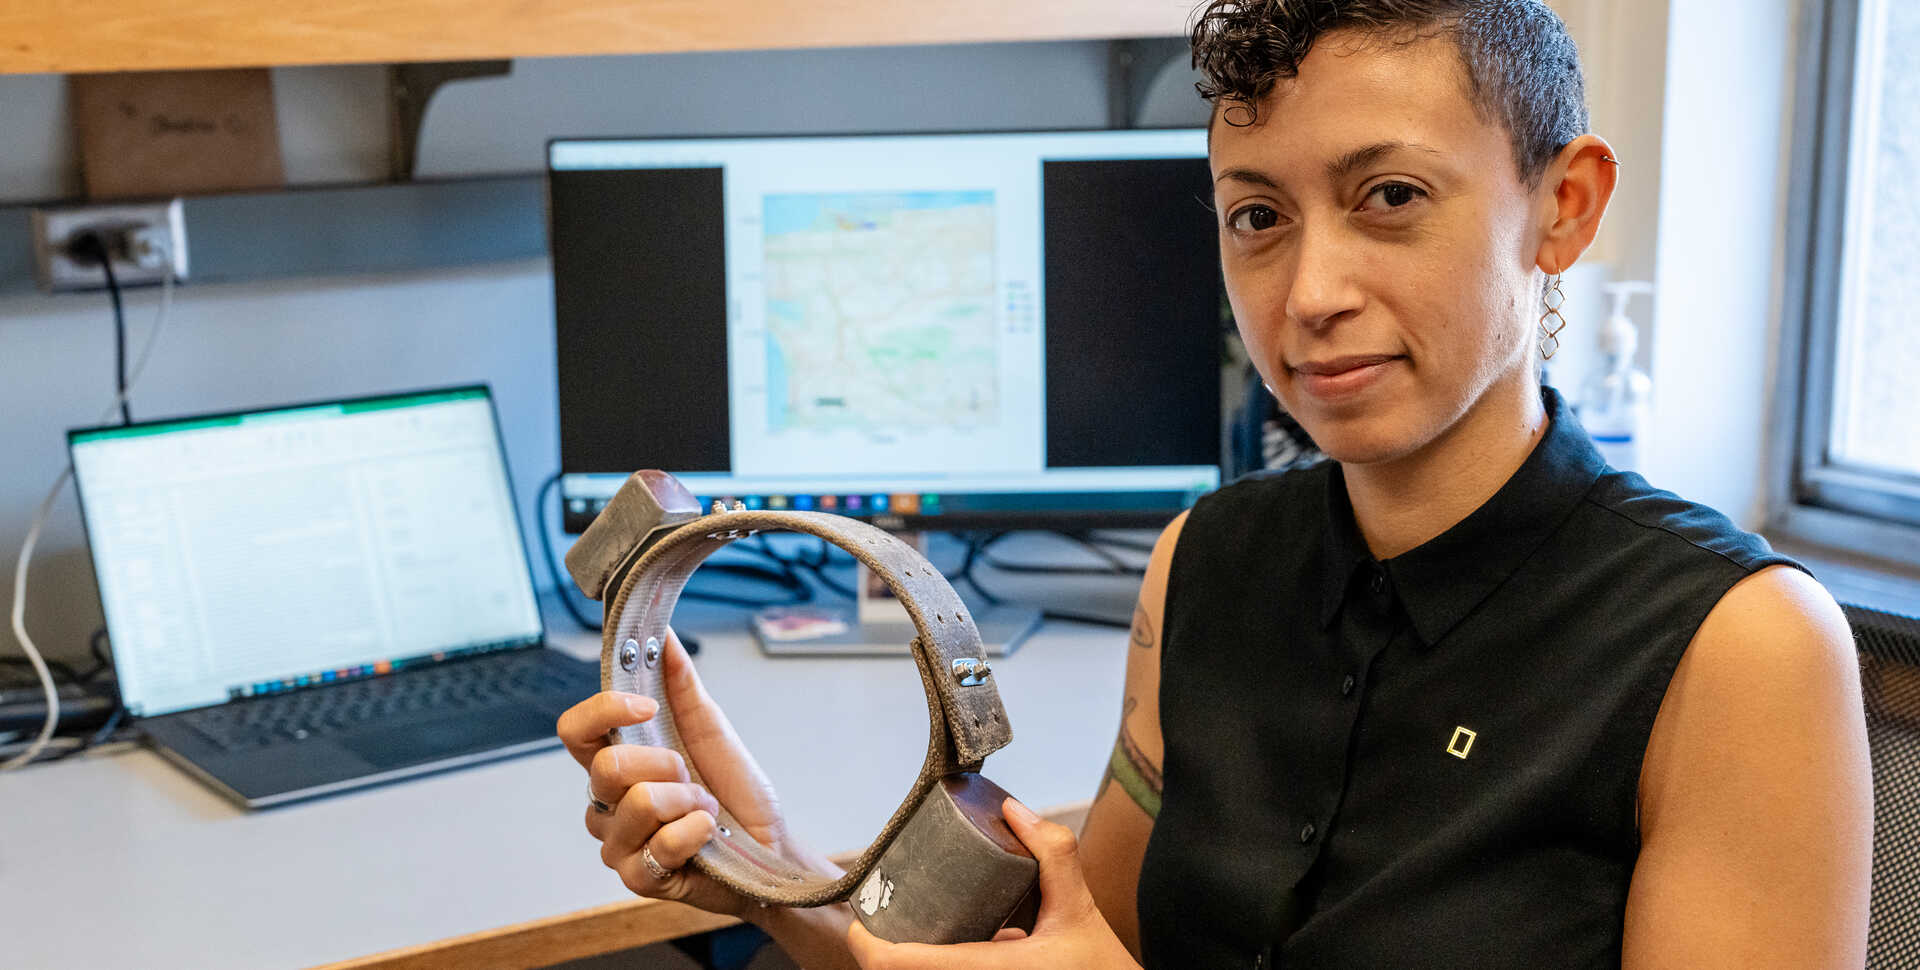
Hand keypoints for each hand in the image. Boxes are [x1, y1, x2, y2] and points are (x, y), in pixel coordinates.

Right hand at [556, 628, 800, 916]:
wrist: (770, 845)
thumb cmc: (735, 791)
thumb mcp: (711, 728)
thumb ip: (680, 683)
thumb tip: (662, 635)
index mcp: (616, 762)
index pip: (574, 732)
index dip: (603, 711)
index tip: (647, 706)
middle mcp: (606, 804)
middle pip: (606, 768)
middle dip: (666, 765)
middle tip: (692, 778)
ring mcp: (617, 843)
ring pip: (638, 804)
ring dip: (689, 801)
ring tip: (704, 810)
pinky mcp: (637, 878)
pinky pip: (662, 844)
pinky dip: (697, 832)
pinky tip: (707, 836)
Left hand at [845, 797, 1139, 969]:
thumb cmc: (1101, 969)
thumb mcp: (1079, 909)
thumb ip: (1053, 854)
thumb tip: (1011, 809)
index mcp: (993, 969)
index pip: (902, 967)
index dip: (867, 947)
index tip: (858, 922)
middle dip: (882, 957)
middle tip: (879, 922)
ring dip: (904, 969)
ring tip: (899, 939)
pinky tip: (931, 958)